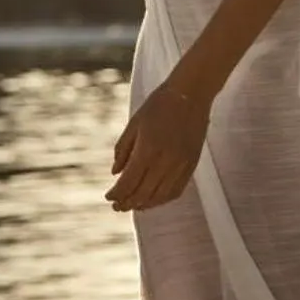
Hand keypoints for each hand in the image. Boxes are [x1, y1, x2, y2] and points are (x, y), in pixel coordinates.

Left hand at [106, 76, 212, 212]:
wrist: (191, 93)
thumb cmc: (159, 105)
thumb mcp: (134, 124)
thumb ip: (123, 150)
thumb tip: (115, 173)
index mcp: (148, 149)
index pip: (128, 182)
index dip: (116, 194)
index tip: (108, 197)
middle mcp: (165, 161)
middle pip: (143, 193)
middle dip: (127, 203)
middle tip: (117, 206)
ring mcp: (181, 164)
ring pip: (160, 196)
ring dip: (145, 204)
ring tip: (133, 205)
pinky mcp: (191, 164)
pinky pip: (176, 190)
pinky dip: (163, 199)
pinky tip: (153, 199)